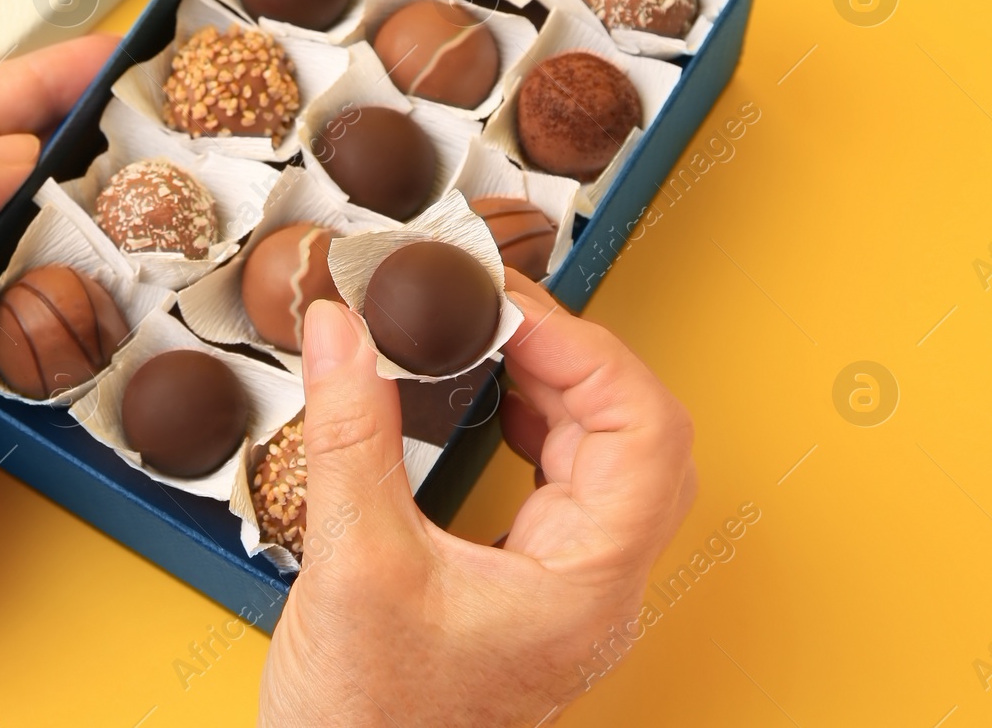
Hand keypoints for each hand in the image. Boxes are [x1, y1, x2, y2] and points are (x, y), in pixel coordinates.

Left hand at [0, 35, 116, 726]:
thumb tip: (15, 150)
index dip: (42, 77)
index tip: (111, 58)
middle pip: (5, 167)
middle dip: (76, 140)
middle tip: (149, 129)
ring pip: (29, 240)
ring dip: (85, 224)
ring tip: (149, 206)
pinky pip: (38, 315)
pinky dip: (78, 302)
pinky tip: (115, 301)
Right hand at [259, 268, 696, 726]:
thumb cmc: (366, 723)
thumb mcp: (350, 562)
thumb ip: (351, 434)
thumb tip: (348, 333)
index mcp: (585, 587)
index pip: (643, 433)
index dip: (585, 349)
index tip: (510, 305)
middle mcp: (594, 587)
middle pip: (634, 435)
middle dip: (569, 356)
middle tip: (495, 308)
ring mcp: (567, 588)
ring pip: (604, 455)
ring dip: (554, 385)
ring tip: (489, 339)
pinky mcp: (530, 586)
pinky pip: (563, 482)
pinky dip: (533, 424)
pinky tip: (489, 400)